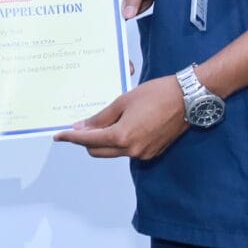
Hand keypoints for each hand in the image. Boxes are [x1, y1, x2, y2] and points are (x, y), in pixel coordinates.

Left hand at [54, 77, 186, 160]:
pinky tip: (119, 127)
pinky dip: (119, 142)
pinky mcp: (152, 152)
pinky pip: (127, 151)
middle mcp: (132, 150)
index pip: (89, 141)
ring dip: (103, 142)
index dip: (71, 138)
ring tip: (101, 124)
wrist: (188, 98)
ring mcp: (143, 154)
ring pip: (112, 152)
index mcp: (122, 136)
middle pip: (98, 151)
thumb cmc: (156, 94)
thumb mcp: (123, 101)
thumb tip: (82, 128)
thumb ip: (101, 117)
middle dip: (86, 141)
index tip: (59, 136)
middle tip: (81, 126)